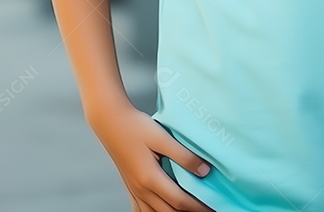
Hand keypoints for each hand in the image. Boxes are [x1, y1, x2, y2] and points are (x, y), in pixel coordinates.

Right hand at [88, 104, 215, 211]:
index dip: (198, 207)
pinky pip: (142, 210)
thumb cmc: (135, 127)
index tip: (213, 207)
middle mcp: (141, 189)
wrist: (110, 122)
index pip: (180, 201)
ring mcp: (134, 190)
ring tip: (188, 210)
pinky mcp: (130, 187)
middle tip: (207, 210)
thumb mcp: (162, 137)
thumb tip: (205, 171)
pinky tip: (162, 210)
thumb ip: (184, 155)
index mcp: (150, 178)